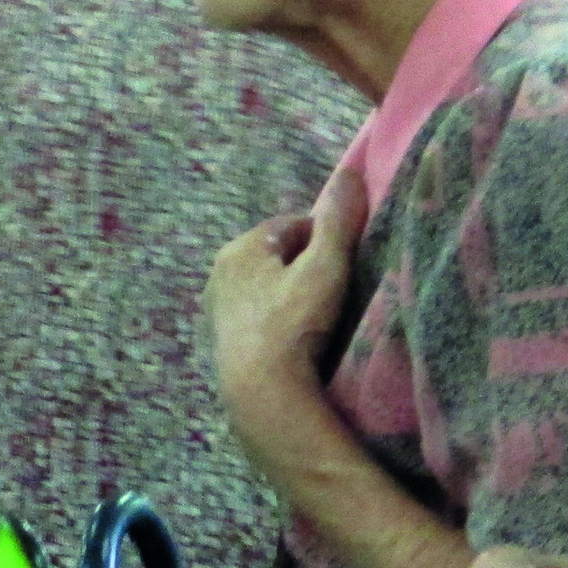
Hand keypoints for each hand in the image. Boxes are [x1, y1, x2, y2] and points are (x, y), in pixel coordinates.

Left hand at [207, 166, 365, 453]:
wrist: (262, 395)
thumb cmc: (295, 325)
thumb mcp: (326, 266)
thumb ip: (339, 219)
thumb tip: (350, 173)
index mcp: (240, 247)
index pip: (294, 227)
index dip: (326, 241)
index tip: (346, 265)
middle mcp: (219, 272)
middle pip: (278, 257)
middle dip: (306, 268)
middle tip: (335, 294)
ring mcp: (217, 309)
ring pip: (267, 288)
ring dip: (291, 295)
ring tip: (318, 320)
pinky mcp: (222, 341)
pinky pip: (258, 317)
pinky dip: (277, 321)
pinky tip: (295, 341)